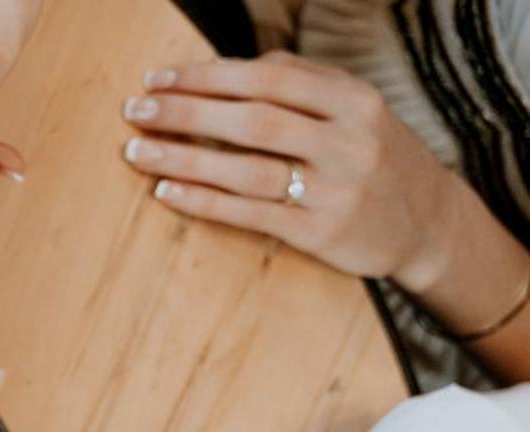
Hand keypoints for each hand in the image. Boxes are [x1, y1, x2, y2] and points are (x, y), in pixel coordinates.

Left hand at [119, 52, 454, 284]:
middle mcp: (347, 141)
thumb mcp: (354, 109)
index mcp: (353, 100)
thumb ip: (302, 82)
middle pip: (252, 121)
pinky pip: (250, 214)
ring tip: (135, 151)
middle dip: (186, 112)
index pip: (268, 78)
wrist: (428, 223)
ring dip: (183, 159)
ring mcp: (335, 189)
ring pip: (246, 170)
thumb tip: (236, 67)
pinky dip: (203, 202)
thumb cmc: (375, 155)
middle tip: (135, 111)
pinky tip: (165, 192)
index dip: (207, 76)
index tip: (157, 78)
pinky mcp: (320, 233)